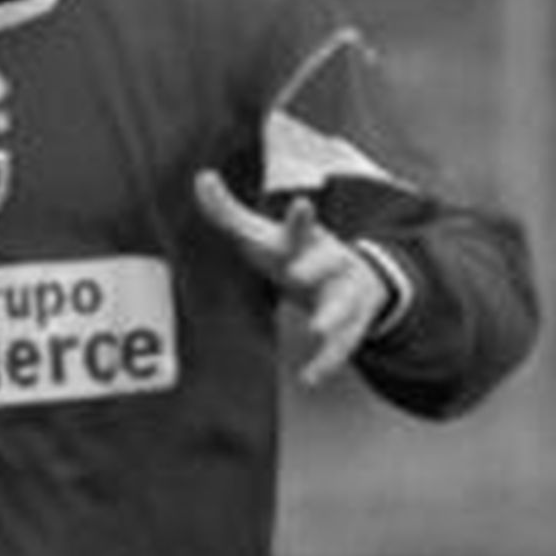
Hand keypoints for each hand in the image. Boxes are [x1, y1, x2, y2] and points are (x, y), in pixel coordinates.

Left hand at [194, 168, 392, 387]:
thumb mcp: (265, 236)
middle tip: (298, 274)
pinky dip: (327, 362)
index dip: (300, 218)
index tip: (301, 204)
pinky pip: (343, 345)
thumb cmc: (296, 254)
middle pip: (328, 261)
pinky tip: (310, 378)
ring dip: (331, 316)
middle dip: (316, 265)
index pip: (302, 227)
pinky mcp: (352, 325)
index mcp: (306, 241)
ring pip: (343, 304)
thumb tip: (201, 177)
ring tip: (317, 329)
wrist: (354, 278)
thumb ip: (229, 211)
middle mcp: (331, 263)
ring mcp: (344, 294)